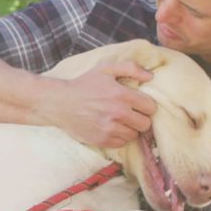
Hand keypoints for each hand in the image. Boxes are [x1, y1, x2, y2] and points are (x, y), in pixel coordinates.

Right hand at [36, 61, 156, 147]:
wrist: (59, 103)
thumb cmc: (83, 84)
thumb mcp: (105, 69)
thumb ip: (130, 68)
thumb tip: (150, 76)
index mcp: (122, 95)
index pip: (150, 107)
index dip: (146, 105)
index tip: (138, 104)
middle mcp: (118, 113)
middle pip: (145, 124)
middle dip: (140, 118)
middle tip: (131, 114)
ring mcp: (110, 129)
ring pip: (134, 135)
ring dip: (130, 129)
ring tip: (120, 121)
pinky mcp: (102, 140)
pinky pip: (121, 143)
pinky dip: (119, 137)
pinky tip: (111, 128)